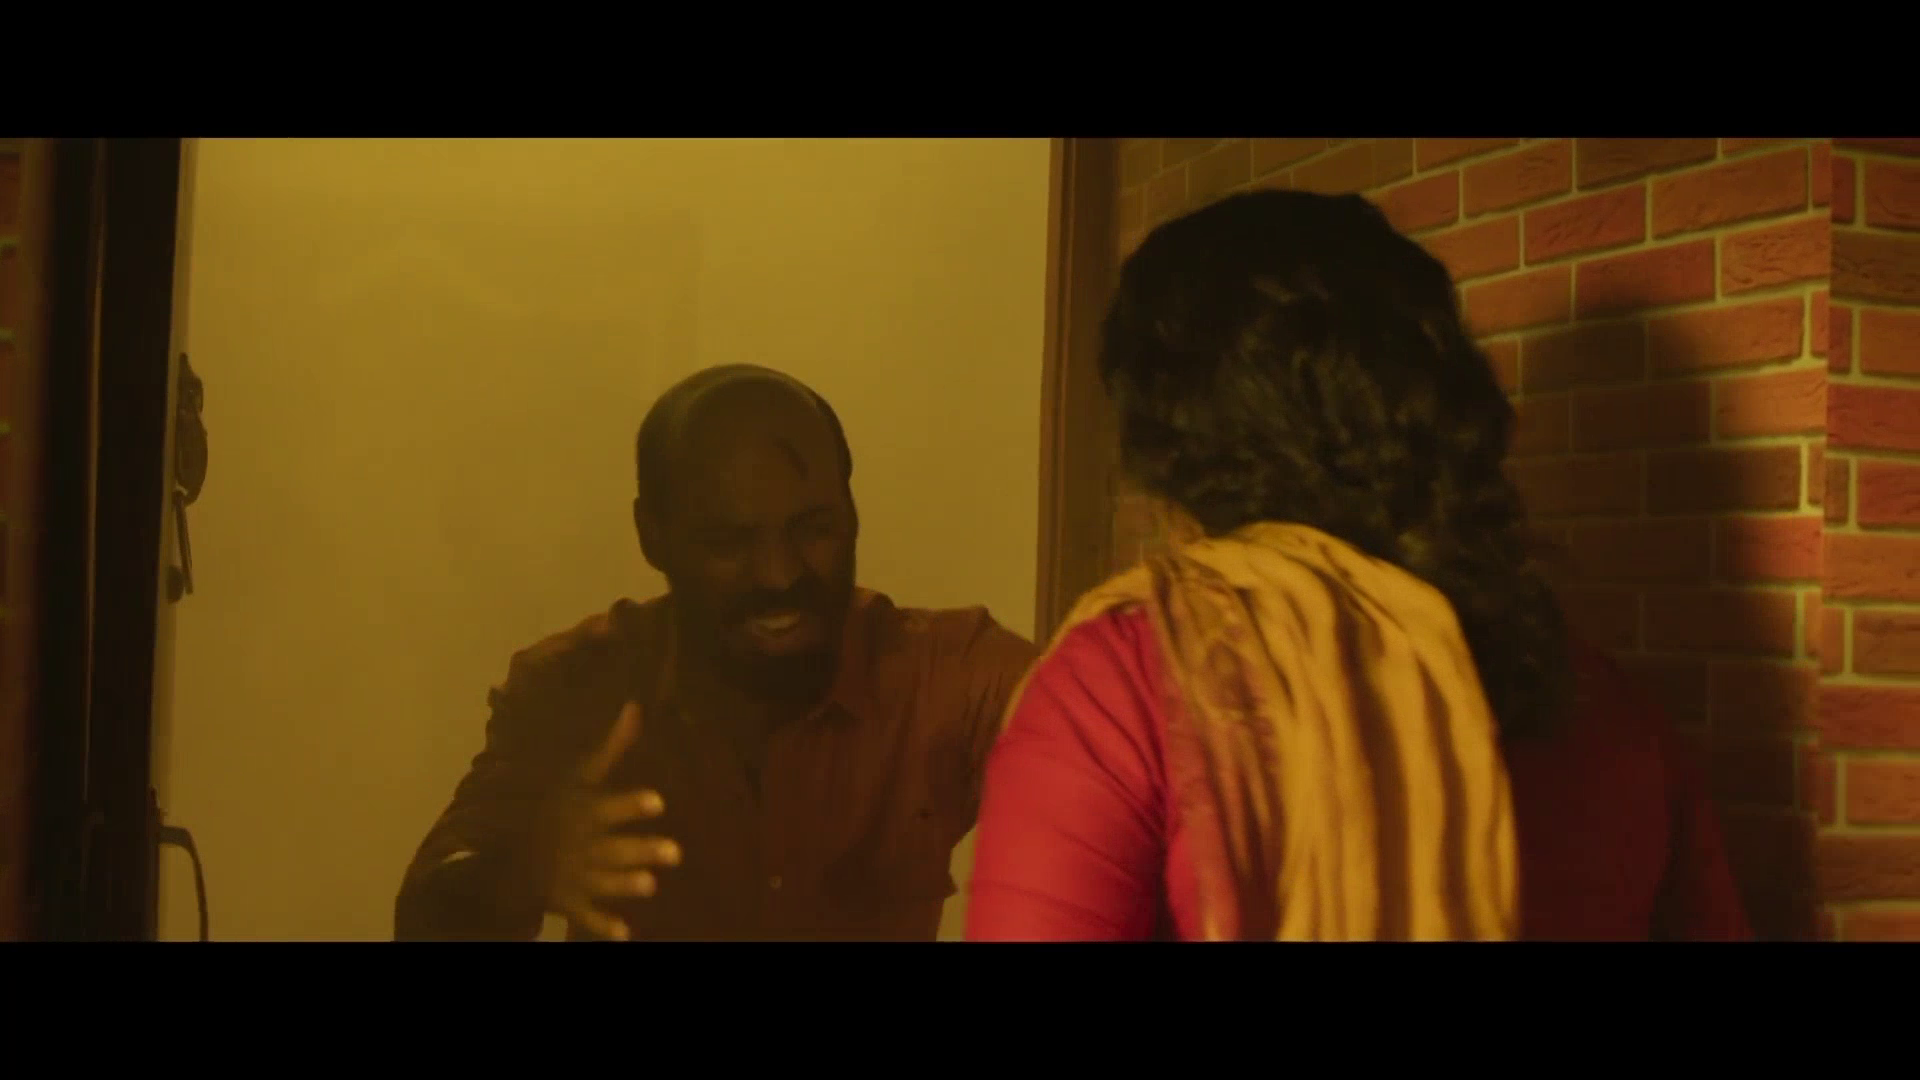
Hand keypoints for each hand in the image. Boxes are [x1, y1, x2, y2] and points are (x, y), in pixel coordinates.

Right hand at [544, 701, 680, 940]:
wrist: (509, 851)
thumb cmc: (557, 807)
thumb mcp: (579, 775)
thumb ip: (612, 748)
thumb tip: (636, 706)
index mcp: (585, 811)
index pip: (610, 806)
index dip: (632, 805)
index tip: (660, 801)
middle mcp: (581, 844)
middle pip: (614, 847)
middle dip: (641, 850)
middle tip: (676, 852)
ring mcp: (575, 875)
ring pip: (603, 880)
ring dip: (625, 884)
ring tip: (651, 885)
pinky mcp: (570, 902)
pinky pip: (585, 915)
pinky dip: (603, 925)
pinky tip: (626, 934)